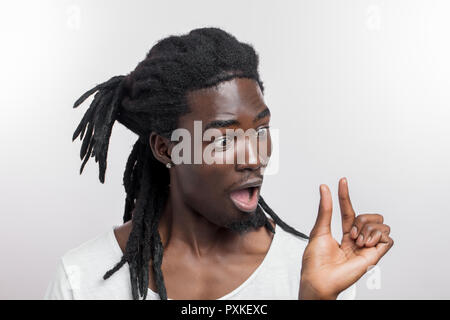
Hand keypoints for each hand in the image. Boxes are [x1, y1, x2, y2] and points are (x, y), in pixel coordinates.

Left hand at [298, 178, 393, 299]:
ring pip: (381, 225)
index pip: (349, 210)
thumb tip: (324, 188)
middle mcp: (357, 239)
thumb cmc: (316, 260)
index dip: (345, 195)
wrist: (320, 278)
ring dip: (367, 229)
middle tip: (349, 234)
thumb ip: (325, 209)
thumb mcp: (319, 230)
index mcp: (343, 234)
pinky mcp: (375, 256)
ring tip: (356, 241)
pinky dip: (377, 236)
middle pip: (369, 216)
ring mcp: (367, 247)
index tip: (342, 180)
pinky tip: (365, 244)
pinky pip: (388, 238)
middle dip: (360, 219)